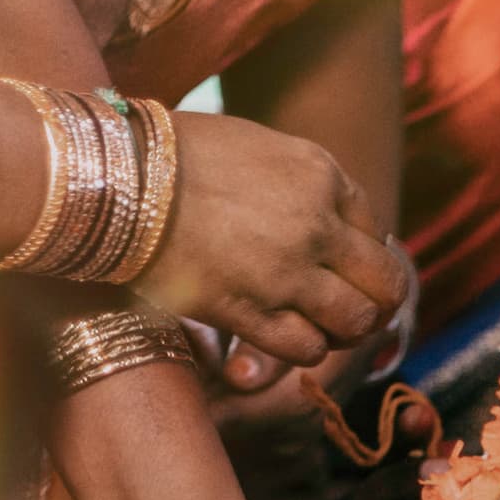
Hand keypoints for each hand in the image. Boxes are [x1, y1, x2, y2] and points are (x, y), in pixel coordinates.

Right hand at [137, 113, 411, 371]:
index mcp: (321, 175)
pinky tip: (285, 339)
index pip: (375, 234)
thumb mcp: (255, 148)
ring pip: (354, 323)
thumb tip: (325, 222)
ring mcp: (287, 272)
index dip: (364, 261)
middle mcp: (316, 224)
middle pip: (383, 285)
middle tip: (350, 313)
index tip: (345, 272)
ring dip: (342, 333)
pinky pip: (305, 348)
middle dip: (374, 304)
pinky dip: (303, 350)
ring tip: (320, 329)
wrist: (116, 175)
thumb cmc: (172, 155)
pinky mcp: (251, 311)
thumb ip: (298, 185)